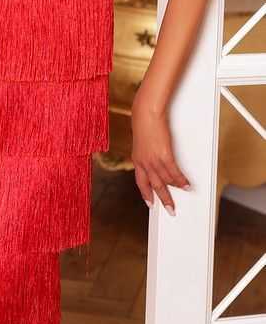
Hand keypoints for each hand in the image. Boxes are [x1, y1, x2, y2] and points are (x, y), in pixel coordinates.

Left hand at [130, 95, 191, 215]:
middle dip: (163, 199)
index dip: (146, 194)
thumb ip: (146, 152)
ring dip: (175, 189)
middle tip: (170, 209)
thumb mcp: (141, 141)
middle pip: (155, 186)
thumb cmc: (144, 123)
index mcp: (137, 160)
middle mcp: (144, 163)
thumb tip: (153, 157)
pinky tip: (186, 184)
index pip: (141, 182)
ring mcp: (154, 160)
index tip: (150, 203)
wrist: (146, 114)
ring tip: (182, 193)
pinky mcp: (165, 156)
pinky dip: (181, 180)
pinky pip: (174, 173)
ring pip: (166, 181)